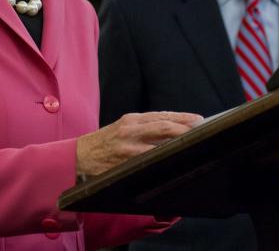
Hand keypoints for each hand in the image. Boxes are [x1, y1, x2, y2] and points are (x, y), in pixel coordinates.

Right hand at [76, 111, 202, 176]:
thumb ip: (144, 128)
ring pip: (159, 144)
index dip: (181, 117)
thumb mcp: (122, 128)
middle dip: (184, 128)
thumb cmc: (105, 143)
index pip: (161, 115)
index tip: (197, 119)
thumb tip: (173, 130)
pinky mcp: (124, 162)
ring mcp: (128, 147)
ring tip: (192, 145)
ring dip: (177, 145)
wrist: (79, 157)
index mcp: (131, 119)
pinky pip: (148, 161)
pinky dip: (162, 160)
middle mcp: (130, 129)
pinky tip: (174, 161)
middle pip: (163, 126)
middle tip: (200, 130)